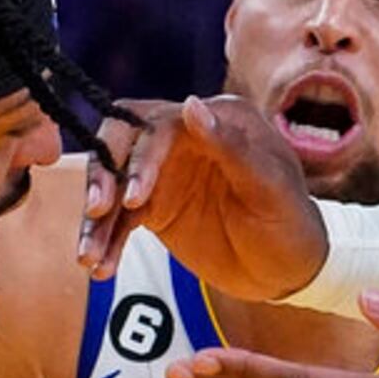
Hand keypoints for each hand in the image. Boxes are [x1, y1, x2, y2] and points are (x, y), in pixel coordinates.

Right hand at [77, 96, 327, 297]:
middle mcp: (184, 138)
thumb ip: (230, 147)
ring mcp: (163, 173)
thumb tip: (190, 105)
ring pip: (112, 184)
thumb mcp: (270, 189)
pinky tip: (99, 267)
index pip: (158, 124)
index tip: (132, 198)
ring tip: (88, 257)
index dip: (139, 157)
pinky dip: (105, 241)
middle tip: (97, 211)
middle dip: (102, 175)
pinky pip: (116, 219)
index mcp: (216, 121)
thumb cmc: (290, 224)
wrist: (288, 272)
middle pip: (120, 142)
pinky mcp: (151, 207)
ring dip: (96, 220)